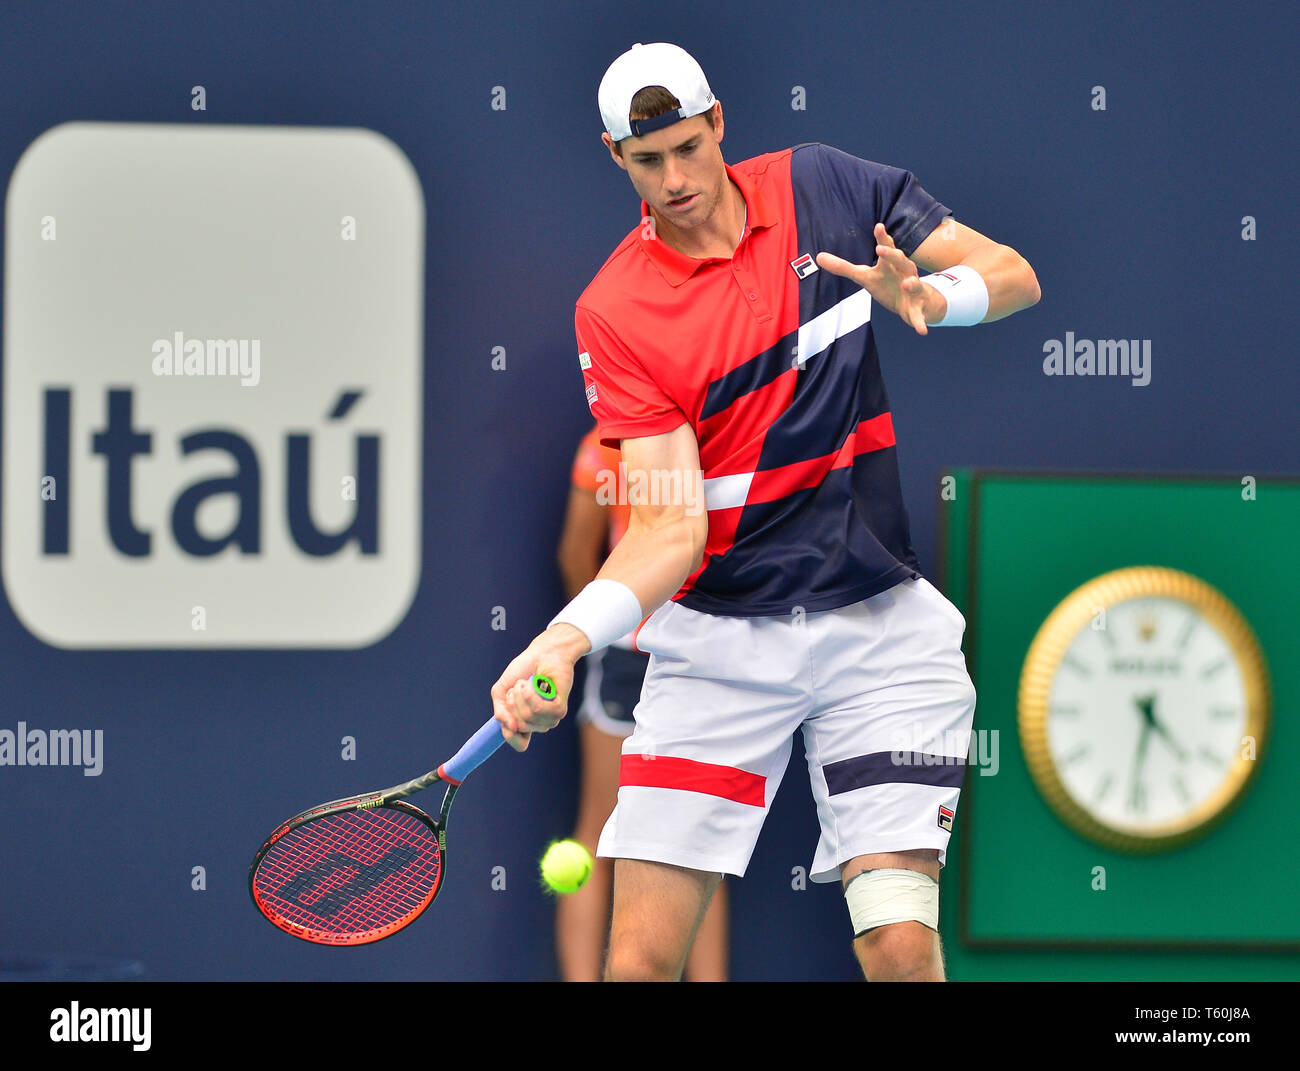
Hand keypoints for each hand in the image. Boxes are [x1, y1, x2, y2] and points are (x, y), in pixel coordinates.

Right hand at [489, 624, 585, 752]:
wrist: (543, 653)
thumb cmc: (524, 670)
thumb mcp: (502, 691)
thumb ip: (500, 710)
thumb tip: (509, 727)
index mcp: (525, 722)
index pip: (520, 744)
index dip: (510, 734)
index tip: (506, 714)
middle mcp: (539, 723)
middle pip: (518, 726)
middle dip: (512, 703)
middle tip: (518, 686)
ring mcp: (550, 718)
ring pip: (528, 718)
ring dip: (521, 695)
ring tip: (526, 683)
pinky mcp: (560, 709)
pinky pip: (539, 710)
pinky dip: (532, 693)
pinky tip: (534, 684)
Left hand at [816, 223, 942, 334]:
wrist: (914, 302)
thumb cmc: (888, 284)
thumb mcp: (865, 276)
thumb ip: (843, 267)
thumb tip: (818, 256)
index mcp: (891, 264)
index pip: (888, 248)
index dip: (883, 238)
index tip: (878, 226)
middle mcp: (905, 273)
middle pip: (902, 260)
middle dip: (893, 255)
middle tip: (880, 249)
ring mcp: (913, 290)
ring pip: (915, 284)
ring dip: (912, 283)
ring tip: (907, 283)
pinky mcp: (917, 308)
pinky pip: (919, 316)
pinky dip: (920, 323)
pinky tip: (922, 332)